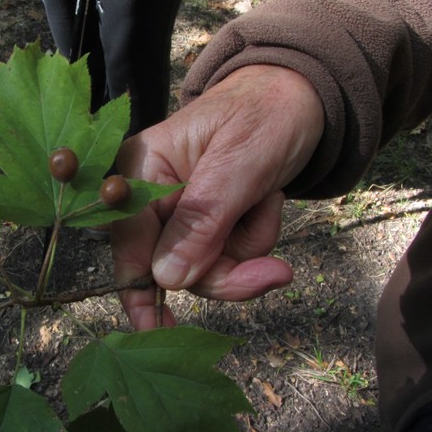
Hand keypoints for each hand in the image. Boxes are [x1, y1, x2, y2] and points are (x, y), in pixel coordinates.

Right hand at [112, 65, 324, 329]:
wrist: (302, 99)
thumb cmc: (266, 116)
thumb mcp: (239, 165)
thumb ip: (202, 220)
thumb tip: (167, 278)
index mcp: (141, 169)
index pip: (129, 241)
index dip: (140, 290)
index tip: (156, 333)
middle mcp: (151, 195)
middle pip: (171, 267)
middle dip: (225, 271)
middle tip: (276, 271)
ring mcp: (179, 212)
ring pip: (203, 268)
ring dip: (246, 250)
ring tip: (270, 203)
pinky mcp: (206, 223)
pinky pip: (226, 258)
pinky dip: (254, 240)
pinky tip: (267, 204)